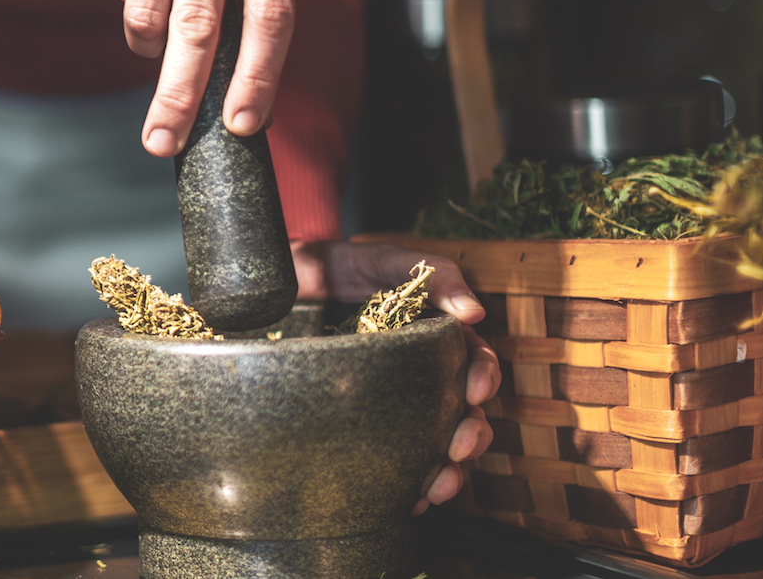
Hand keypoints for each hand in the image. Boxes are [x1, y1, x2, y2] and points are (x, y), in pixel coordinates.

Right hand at [83, 0, 294, 154]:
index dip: (259, 74)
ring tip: (152, 34)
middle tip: (166, 140)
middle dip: (183, 92)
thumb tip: (241, 97)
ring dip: (150, 45)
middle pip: (206, 22)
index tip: (242, 124)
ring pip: (156, 15)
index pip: (275, 9)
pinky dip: (131, 11)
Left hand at [291, 240, 501, 514]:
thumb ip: (433, 276)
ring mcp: (395, 403)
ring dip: (448, 473)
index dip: (483, 380)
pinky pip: (395, 462)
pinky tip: (407, 502)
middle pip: (464, 414)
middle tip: (458, 449)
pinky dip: (408, 486)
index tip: (474, 391)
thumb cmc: (339, 268)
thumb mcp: (384, 261)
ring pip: (437, 447)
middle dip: (471, 436)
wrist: (279, 286)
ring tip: (437, 488)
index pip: (475, 364)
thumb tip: (474, 313)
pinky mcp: (366, 425)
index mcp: (437, 340)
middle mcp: (423, 376)